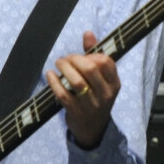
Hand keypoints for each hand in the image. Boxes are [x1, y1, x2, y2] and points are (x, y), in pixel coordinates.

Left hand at [47, 30, 119, 148]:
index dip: (92, 55)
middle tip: (65, 58)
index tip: (83, 57)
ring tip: (58, 63)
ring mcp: (91, 105)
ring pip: (77, 81)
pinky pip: (63, 94)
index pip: (106, 62)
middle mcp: (105, 95)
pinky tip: (49, 74)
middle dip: (75, 59)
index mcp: (114, 84)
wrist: (93, 130)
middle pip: (90, 69)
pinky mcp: (76, 112)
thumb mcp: (101, 80)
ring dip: (64, 68)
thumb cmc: (96, 97)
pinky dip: (54, 82)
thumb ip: (95, 55)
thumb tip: (88, 33)